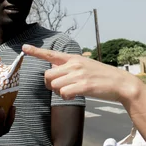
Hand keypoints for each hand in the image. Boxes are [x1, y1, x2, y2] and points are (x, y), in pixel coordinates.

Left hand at [22, 44, 141, 102]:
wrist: (120, 83)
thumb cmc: (101, 76)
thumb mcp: (85, 66)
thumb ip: (69, 68)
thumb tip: (54, 72)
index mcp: (74, 58)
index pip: (51, 54)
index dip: (36, 51)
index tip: (24, 47)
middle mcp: (74, 64)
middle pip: (48, 76)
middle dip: (50, 85)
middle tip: (60, 88)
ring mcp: (79, 74)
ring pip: (55, 86)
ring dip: (60, 92)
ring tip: (72, 91)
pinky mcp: (84, 85)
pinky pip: (64, 93)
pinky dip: (67, 97)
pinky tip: (75, 95)